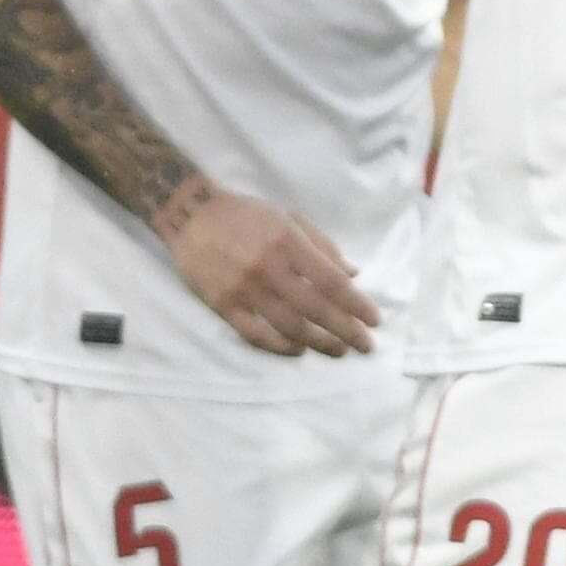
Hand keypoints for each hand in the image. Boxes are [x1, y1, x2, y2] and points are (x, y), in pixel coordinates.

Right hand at [154, 177, 379, 356]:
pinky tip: (298, 350)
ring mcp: (244, 289)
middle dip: (346, 330)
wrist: (191, 216)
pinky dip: (280, 346)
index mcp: (288, 242)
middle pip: (316, 309)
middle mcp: (268, 267)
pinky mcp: (224, 305)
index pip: (331, 281)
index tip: (373, 320)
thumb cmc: (246, 215)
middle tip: (365, 345)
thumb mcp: (288, 218)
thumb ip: (321, 245)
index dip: (355, 304)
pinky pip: (256, 334)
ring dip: (319, 342)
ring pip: (289, 326)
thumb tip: (353, 274)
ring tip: (339, 350)